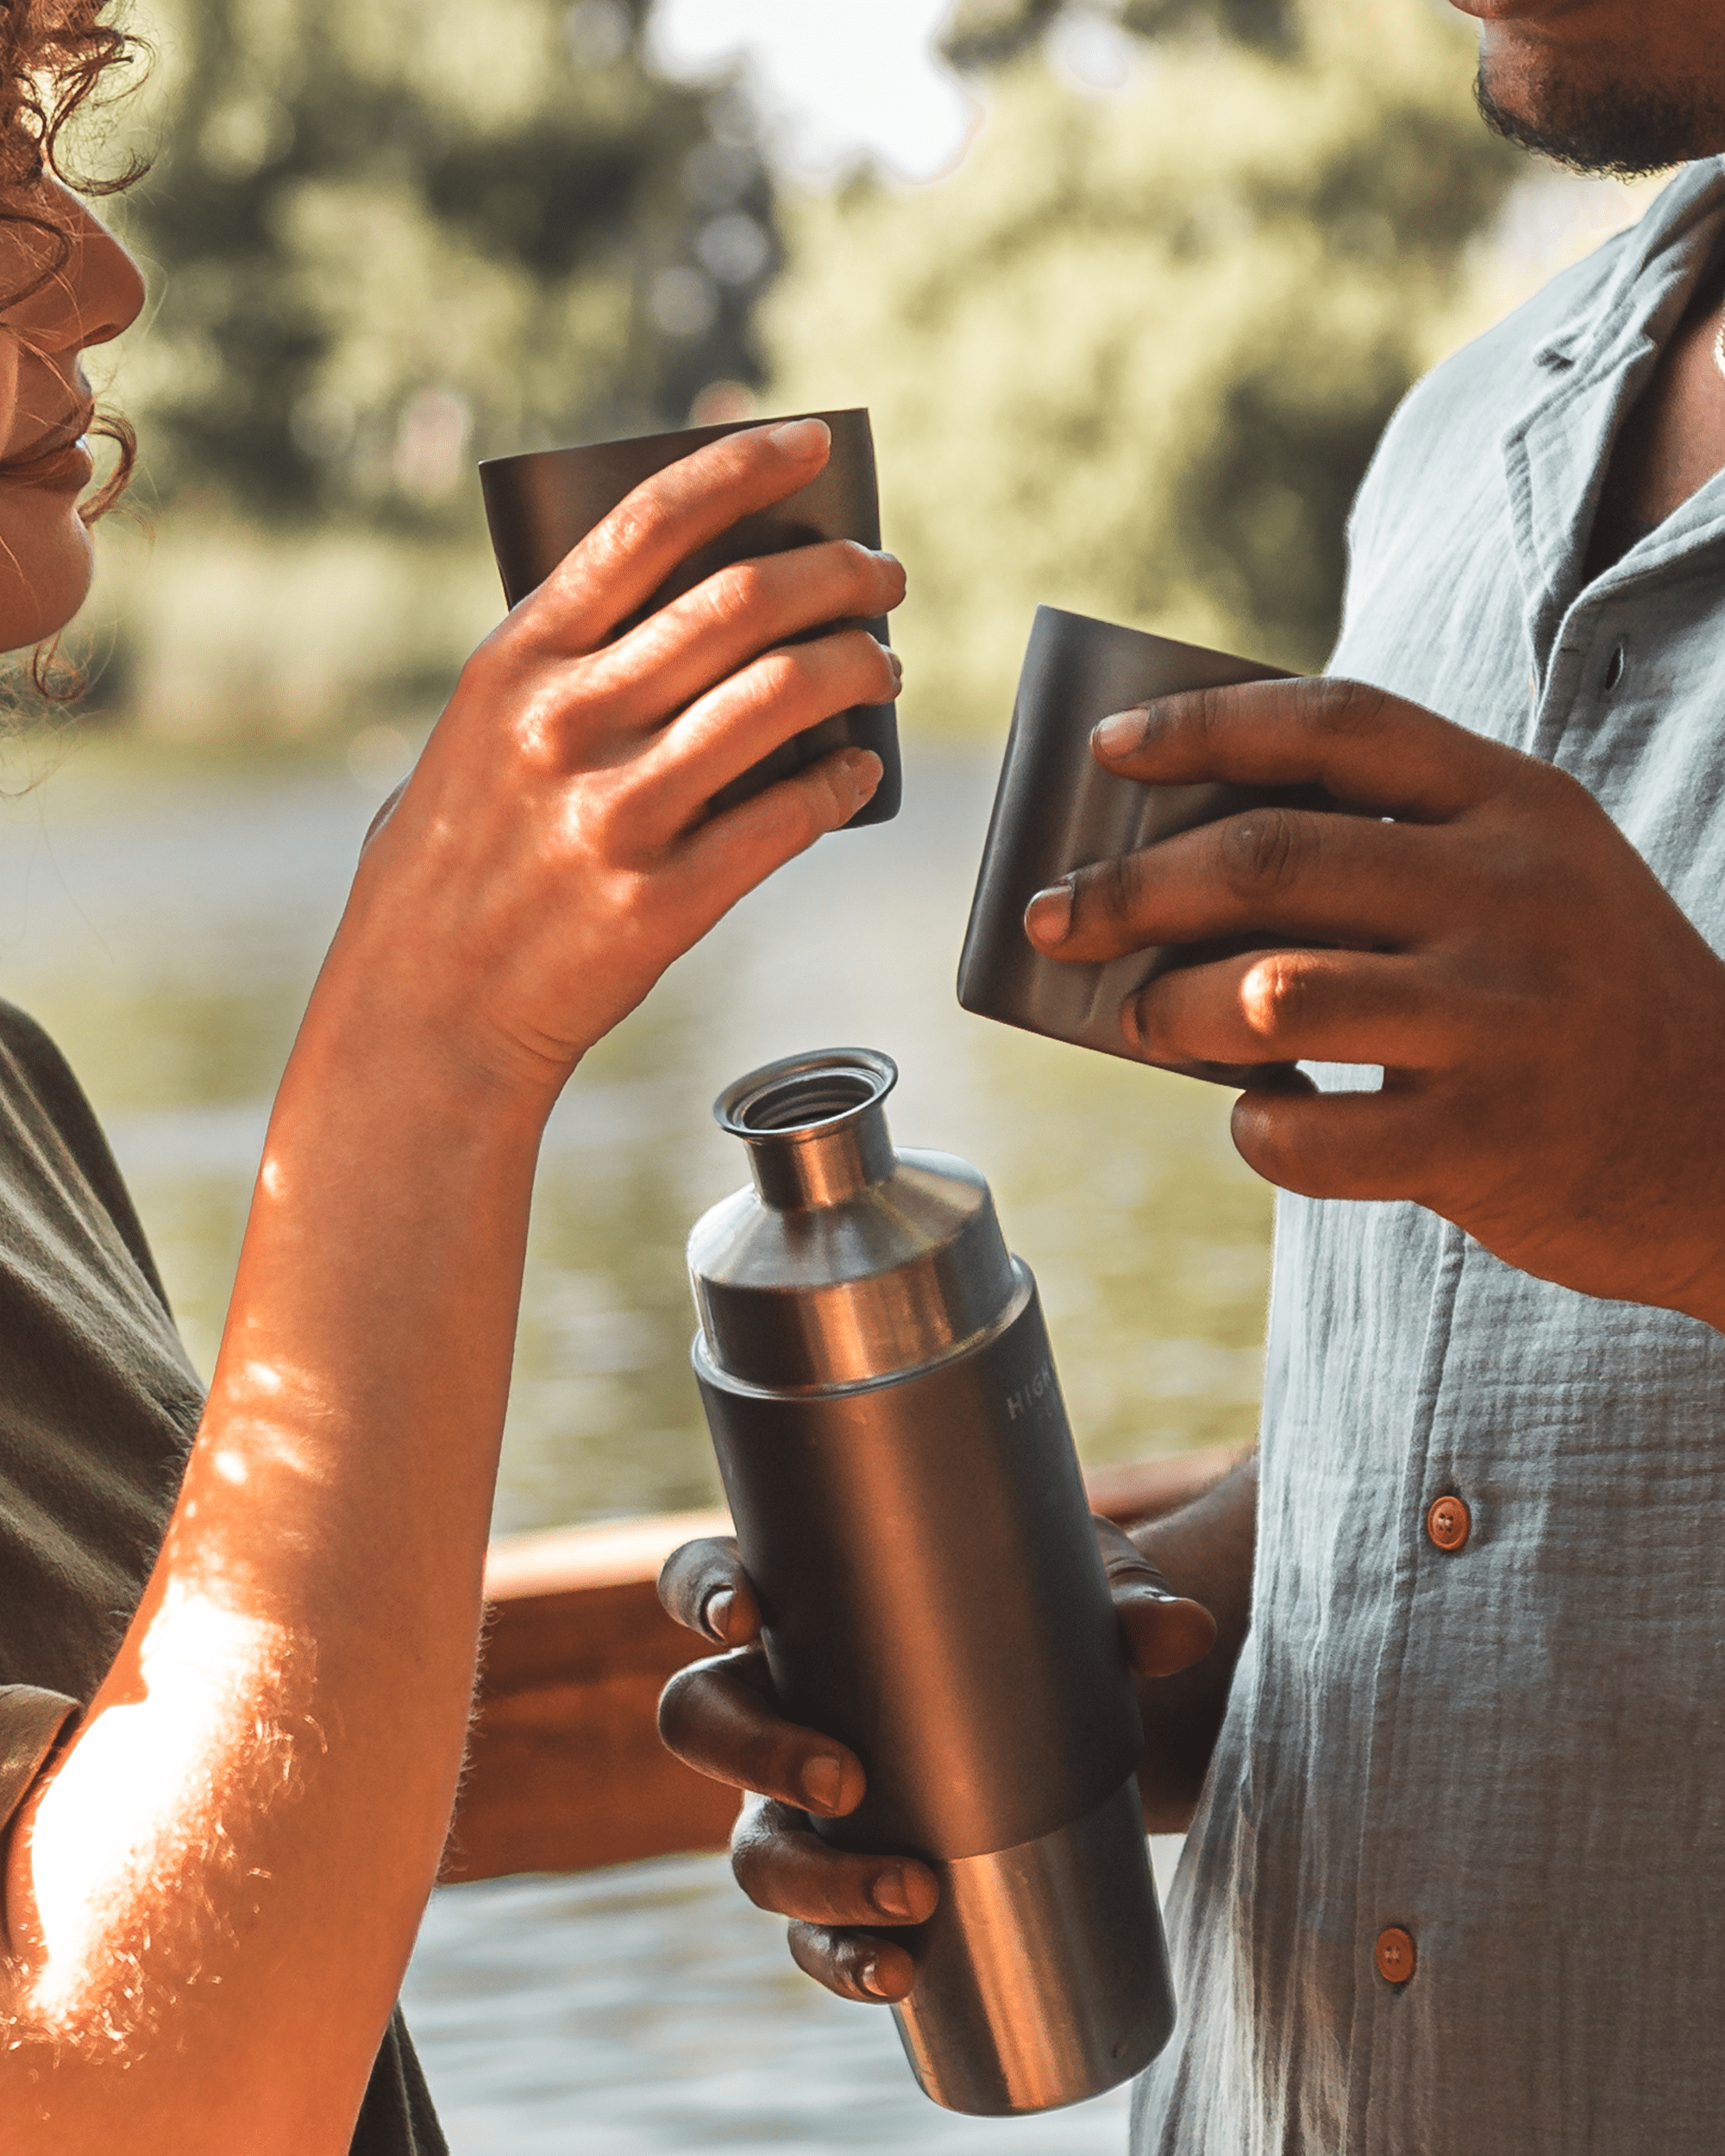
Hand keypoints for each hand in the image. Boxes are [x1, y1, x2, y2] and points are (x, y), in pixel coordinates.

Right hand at [324, 415, 903, 1112]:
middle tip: (882, 578)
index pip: (645, 527)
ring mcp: (616, 815)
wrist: (424, 1021)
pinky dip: (842, 780)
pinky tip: (860, 768)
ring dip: (856, 665)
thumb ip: (555, 678)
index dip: (742, 468)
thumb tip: (684, 617)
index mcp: (514, 666)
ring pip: (781, 696)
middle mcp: (565, 724)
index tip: (812, 445)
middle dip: (838, 573)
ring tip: (882, 664)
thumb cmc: (449, 875)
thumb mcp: (470, 744)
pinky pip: (787, 818)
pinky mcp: (662, 902)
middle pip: (740, 603)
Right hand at [656, 1523, 1214, 2003]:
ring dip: (816, 1880)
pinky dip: (843, 1959)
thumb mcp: (1081, 1595)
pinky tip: (896, 1975)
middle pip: (700, 1719)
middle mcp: (778, 1700)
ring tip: (914, 1895)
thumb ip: (1126, 1605)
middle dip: (754, 1753)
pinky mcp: (842, 1883)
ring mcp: (796, 1802)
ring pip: (751, 1846)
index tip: (745, 1615)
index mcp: (806, 1605)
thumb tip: (1184, 1634)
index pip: (705, 1581)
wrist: (1079, 1715)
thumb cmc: (1044, 1619)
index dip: (701, 1592)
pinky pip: (810, 1934)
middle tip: (848, 1781)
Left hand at [1023, 676, 1724, 1326]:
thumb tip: (1182, 868)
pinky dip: (1255, 1127)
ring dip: (1172, 1007)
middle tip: (1057, 917)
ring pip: (1272, 992)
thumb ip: (1392, 853)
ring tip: (1139, 1021)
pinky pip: (1309, 1134)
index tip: (1108, 750)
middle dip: (1131, 886)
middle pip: (1271, 856)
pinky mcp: (1482, 1142)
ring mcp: (1500, 1019)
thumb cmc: (1581, 999)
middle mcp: (1511, 896)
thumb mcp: (1532, 879)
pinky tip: (1260, 1116)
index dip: (1206, 727)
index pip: (1337, 724)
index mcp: (1515, 806)